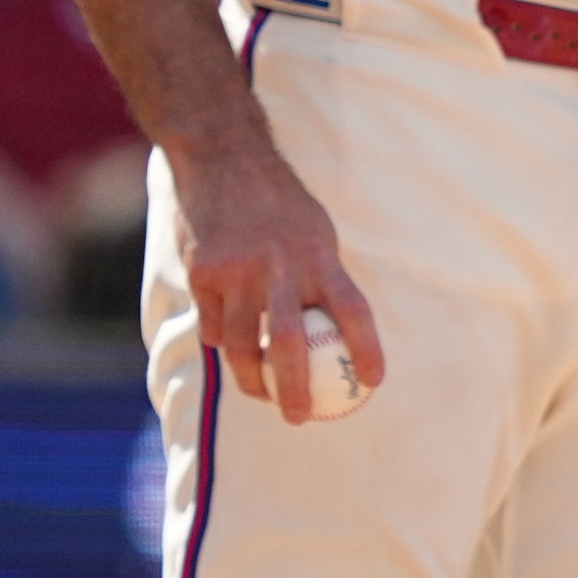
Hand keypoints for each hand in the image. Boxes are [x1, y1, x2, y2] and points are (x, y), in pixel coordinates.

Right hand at [170, 132, 385, 425]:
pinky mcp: (202, 274)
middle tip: (301, 418)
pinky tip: (228, 352)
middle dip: (295, 390)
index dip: (368, 349)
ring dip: (250, 379)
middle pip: (289, 345)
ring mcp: (236, 272)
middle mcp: (279, 267)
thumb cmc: (278, 201)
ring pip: (240, 344)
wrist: (222, 158)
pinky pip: (213, 324)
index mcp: (319, 256)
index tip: (375, 382)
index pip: (353, 311)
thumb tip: (344, 325)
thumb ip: (324, 274)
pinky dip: (221, 342)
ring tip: (261, 396)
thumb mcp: (315, 229)